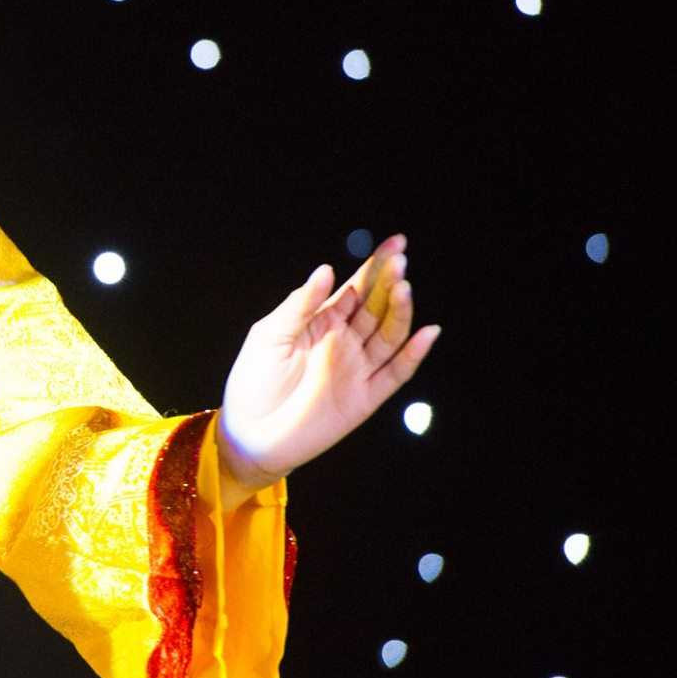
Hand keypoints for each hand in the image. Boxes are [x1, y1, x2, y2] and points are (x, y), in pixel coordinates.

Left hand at [216, 234, 442, 505]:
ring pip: (388, 335)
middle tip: (400, 260)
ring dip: (400, 312)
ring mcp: (357, 368)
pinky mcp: (365, 397)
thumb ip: (299, 304)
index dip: (375, 265)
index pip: (356, 287)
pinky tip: (427, 332)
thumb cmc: (253, 381)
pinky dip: (413, 354)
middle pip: (376, 306)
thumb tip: (327, 269)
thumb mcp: (269, 335)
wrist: (250, 434)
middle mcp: (344, 341)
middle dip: (389, 282)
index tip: (396, 243)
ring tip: (403, 288)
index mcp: (321, 321)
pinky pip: (396, 373)